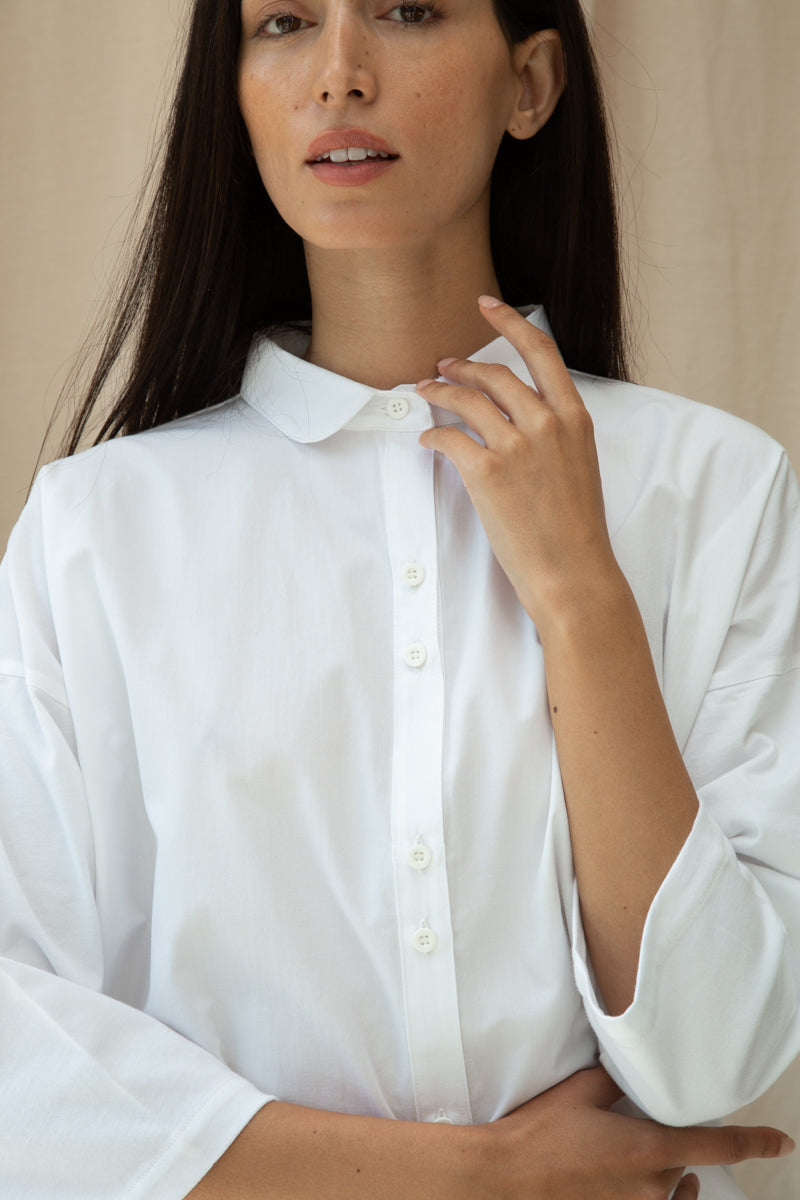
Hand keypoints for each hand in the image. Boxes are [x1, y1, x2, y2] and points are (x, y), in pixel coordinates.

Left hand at [417, 296, 618, 631]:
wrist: (572, 573)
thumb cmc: (576, 529)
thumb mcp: (580, 466)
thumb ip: (556, 433)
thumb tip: (523, 414)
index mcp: (575, 418)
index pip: (542, 351)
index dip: (510, 322)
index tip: (487, 305)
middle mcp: (547, 424)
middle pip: (495, 373)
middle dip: (463, 366)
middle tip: (443, 367)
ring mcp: (517, 447)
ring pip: (467, 400)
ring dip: (439, 391)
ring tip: (425, 392)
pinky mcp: (487, 473)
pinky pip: (448, 437)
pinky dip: (432, 433)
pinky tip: (425, 437)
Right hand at [481, 1067, 793, 1199]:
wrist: (507, 1175)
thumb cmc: (541, 1132)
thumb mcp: (582, 1090)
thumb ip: (616, 1080)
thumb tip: (630, 1066)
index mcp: (650, 1149)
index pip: (718, 1146)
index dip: (755, 1143)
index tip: (781, 1143)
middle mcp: (652, 1186)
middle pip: (685, 1168)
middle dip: (674, 1151)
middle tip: (640, 1134)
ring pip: (670, 1193)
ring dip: (665, 1178)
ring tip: (640, 1162)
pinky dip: (653, 1196)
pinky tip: (636, 1186)